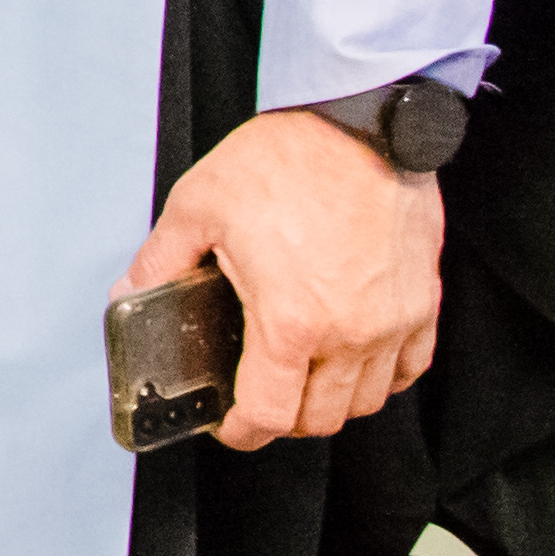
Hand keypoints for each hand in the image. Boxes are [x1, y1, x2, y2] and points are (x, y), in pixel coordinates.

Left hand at [117, 111, 442, 451]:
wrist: (359, 123)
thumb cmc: (284, 161)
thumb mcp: (198, 207)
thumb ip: (161, 261)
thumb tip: (130, 291)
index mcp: (290, 322)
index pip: (269, 416)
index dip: (242, 432)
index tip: (230, 425)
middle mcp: (350, 334)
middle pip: (320, 420)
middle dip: (282, 419)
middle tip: (258, 397)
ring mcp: (394, 322)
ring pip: (367, 401)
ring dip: (331, 401)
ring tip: (301, 377)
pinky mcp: (424, 302)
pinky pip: (410, 368)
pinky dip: (381, 377)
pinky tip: (353, 357)